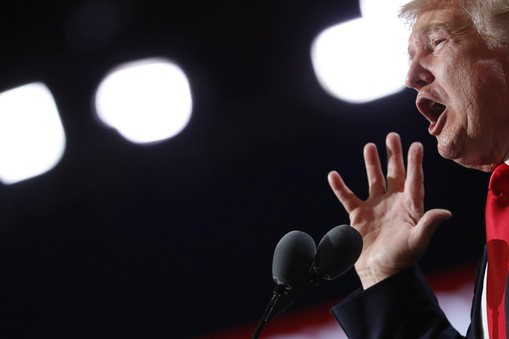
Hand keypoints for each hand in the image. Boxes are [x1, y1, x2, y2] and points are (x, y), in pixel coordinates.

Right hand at [328, 132, 451, 288]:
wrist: (379, 272)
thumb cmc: (402, 259)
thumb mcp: (417, 241)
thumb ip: (428, 224)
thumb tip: (445, 212)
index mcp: (410, 207)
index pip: (414, 180)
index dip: (415, 163)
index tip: (417, 145)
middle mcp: (393, 203)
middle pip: (394, 174)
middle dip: (393, 155)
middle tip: (392, 136)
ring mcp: (375, 207)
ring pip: (373, 180)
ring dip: (372, 164)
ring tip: (369, 146)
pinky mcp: (358, 214)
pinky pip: (347, 196)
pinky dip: (340, 187)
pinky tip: (333, 175)